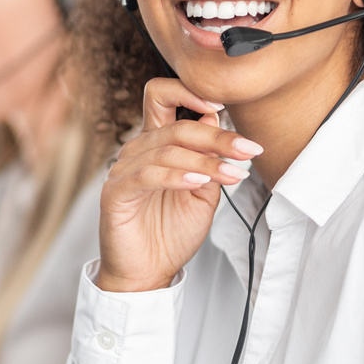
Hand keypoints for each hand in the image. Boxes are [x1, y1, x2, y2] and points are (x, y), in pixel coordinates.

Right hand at [95, 78, 262, 292]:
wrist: (149, 271)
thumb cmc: (172, 232)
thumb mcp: (203, 192)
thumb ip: (208, 160)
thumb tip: (217, 120)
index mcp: (156, 143)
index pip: (162, 96)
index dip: (189, 92)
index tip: (225, 105)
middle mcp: (137, 150)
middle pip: (176, 126)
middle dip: (217, 136)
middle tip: (247, 149)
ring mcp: (124, 170)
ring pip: (166, 151)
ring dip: (205, 161)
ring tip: (232, 174)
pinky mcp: (116, 193)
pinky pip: (147, 176)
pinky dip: (175, 176)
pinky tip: (197, 182)